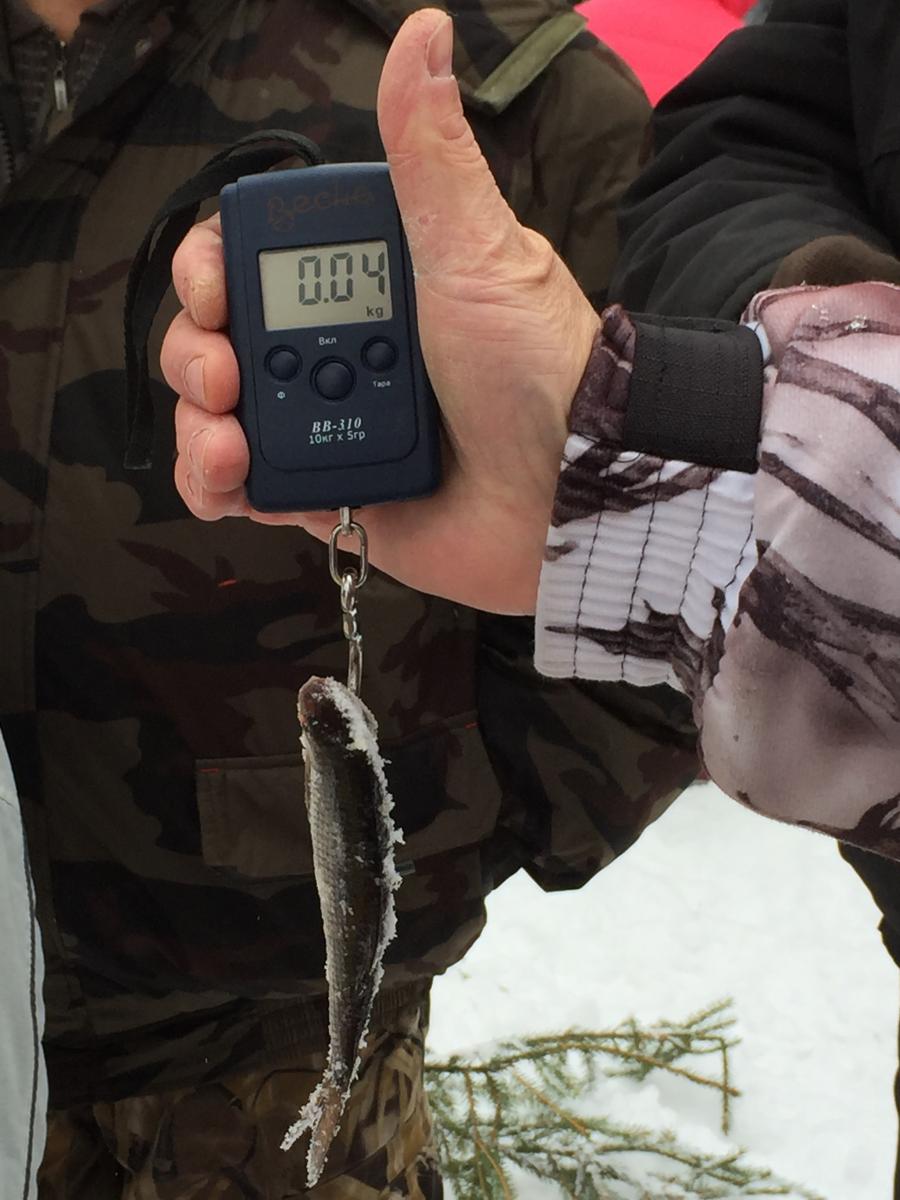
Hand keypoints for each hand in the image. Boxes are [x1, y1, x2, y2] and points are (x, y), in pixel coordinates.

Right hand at [161, 8, 599, 613]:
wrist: (563, 493)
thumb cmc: (531, 366)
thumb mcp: (474, 249)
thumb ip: (429, 154)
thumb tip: (424, 32)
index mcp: (366, 287)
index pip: (254, 264)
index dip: (211, 271)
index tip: (214, 291)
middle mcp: (338, 353)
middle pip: (218, 340)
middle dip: (195, 355)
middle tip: (225, 377)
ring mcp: (327, 425)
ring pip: (216, 417)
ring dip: (197, 426)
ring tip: (229, 444)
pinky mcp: (326, 493)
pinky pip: (242, 490)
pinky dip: (215, 486)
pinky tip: (228, 481)